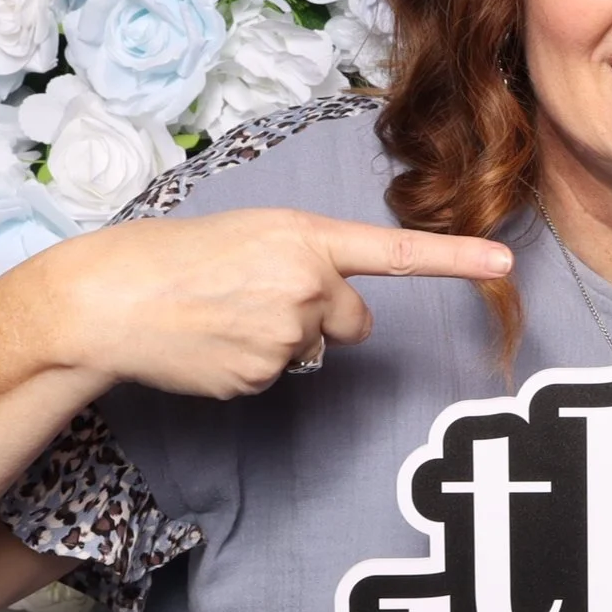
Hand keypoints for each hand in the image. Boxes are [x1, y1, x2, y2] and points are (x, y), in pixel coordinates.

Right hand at [27, 209, 512, 399]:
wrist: (104, 299)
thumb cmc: (170, 256)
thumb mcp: (249, 235)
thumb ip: (305, 263)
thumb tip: (330, 313)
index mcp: (305, 237)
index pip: (397, 252)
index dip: (457, 259)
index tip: (506, 264)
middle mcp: (308, 285)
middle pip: (355, 321)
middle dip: (325, 318)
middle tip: (259, 301)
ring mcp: (287, 336)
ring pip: (312, 350)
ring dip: (280, 339)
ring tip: (220, 317)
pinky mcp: (262, 376)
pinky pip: (276, 376)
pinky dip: (249, 365)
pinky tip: (210, 344)